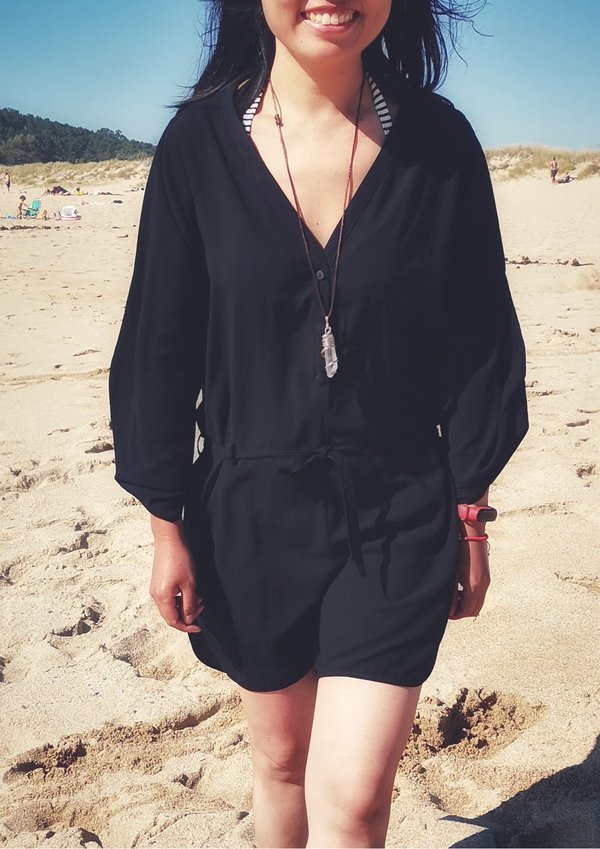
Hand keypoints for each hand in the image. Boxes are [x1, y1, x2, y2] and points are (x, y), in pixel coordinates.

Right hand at [149, 517, 204, 632]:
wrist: (169, 539)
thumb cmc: (179, 558)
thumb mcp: (189, 584)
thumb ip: (189, 604)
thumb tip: (189, 618)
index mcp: (162, 597)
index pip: (173, 621)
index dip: (186, 626)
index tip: (198, 626)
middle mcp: (155, 595)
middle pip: (170, 615)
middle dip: (187, 614)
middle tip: (202, 605)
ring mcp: (155, 588)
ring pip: (170, 606)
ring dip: (184, 606)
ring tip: (198, 596)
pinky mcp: (158, 582)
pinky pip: (168, 597)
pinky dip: (179, 598)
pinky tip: (189, 590)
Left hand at [448, 536, 489, 619]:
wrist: (472, 534)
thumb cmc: (458, 551)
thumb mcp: (452, 573)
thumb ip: (452, 593)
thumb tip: (450, 610)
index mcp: (473, 585)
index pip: (467, 610)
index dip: (455, 615)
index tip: (446, 613)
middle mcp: (483, 585)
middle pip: (474, 610)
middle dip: (461, 612)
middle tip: (449, 609)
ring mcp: (486, 581)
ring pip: (478, 603)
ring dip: (467, 605)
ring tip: (454, 599)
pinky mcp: (486, 576)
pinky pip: (480, 594)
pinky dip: (471, 598)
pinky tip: (460, 590)